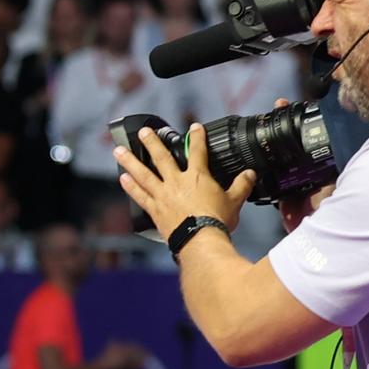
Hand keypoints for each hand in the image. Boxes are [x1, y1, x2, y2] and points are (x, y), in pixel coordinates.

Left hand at [109, 122, 251, 238]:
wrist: (201, 240)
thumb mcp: (235, 201)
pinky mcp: (155, 210)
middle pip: (161, 157)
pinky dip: (131, 187)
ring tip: (119, 151)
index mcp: (198, 177)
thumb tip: (250, 174)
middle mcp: (177, 182)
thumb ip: (242, 185)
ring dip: (130, 161)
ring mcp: (163, 195)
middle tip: (142, 132)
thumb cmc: (217, 222)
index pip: (198, 151)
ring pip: (143, 174)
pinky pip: (140, 196)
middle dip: (151, 142)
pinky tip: (123, 179)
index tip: (194, 127)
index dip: (197, 137)